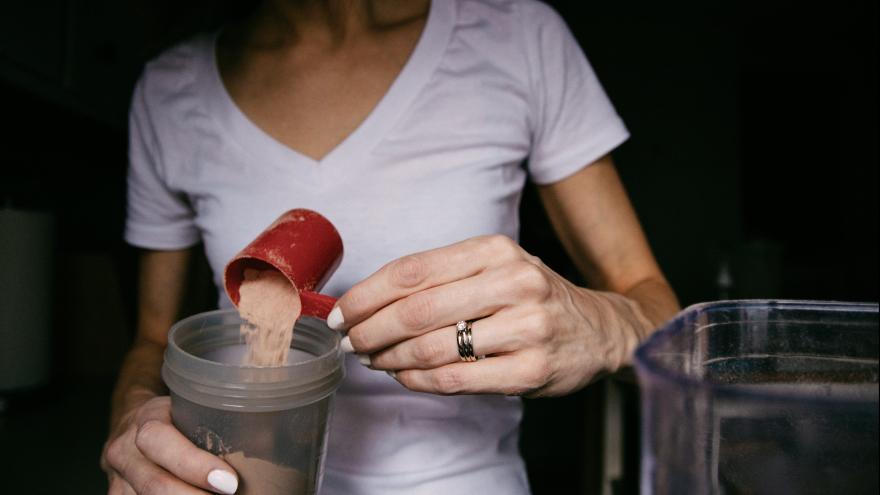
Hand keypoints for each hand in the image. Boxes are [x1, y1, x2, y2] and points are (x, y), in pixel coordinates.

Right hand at [101, 396, 238, 493]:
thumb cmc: (175, 416)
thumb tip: (272, 439)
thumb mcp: (194, 407)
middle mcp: (125, 452)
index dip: (194, 465)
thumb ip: (223, 420)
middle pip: (153, 484)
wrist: (132, 425)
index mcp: (145, 421)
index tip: (230, 482)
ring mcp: (119, 481)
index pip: (161, 442)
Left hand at [328, 235, 651, 396]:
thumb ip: (439, 278)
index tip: (341, 312)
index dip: (366, 294)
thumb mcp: (493, 267)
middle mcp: (513, 282)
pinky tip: (404, 376)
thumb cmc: (531, 296)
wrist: (599, 329)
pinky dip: (419, 381)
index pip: (412, 270)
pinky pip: (457, 379)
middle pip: (416, 309)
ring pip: (433, 347)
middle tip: (350, 342)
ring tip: (373, 360)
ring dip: (390, 359)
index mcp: (495, 249)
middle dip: (370, 330)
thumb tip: (368, 302)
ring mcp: (526, 327)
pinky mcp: (531, 369)